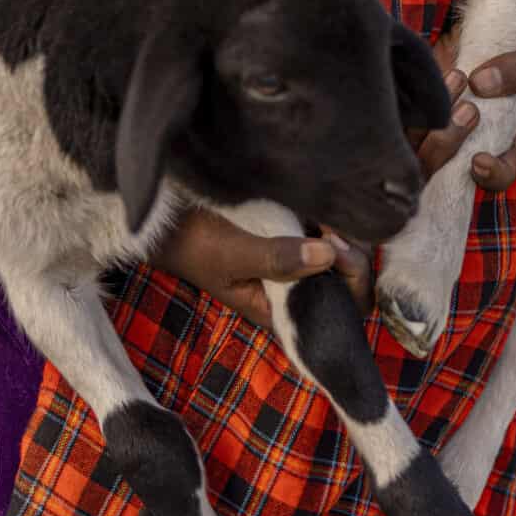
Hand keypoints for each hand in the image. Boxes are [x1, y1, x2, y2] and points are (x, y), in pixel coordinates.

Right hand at [151, 207, 372, 331]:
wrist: (165, 218)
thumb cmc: (194, 243)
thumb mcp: (232, 255)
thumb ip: (277, 259)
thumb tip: (327, 254)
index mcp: (283, 310)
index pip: (341, 311)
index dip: (349, 281)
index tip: (333, 248)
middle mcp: (296, 289)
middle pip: (350, 281)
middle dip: (350, 252)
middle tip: (330, 226)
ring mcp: (297, 260)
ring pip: (342, 252)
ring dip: (341, 231)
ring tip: (324, 212)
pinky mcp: (292, 234)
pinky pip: (326, 230)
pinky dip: (330, 218)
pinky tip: (318, 204)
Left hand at [416, 35, 515, 191]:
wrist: (509, 39)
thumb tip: (479, 84)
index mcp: (510, 143)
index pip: (499, 177)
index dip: (487, 178)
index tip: (478, 159)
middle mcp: (475, 142)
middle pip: (446, 168)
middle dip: (449, 143)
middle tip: (468, 108)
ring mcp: (447, 128)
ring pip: (419, 146)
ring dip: (430, 122)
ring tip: (456, 78)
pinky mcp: (427, 111)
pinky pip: (407, 119)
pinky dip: (415, 102)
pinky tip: (434, 74)